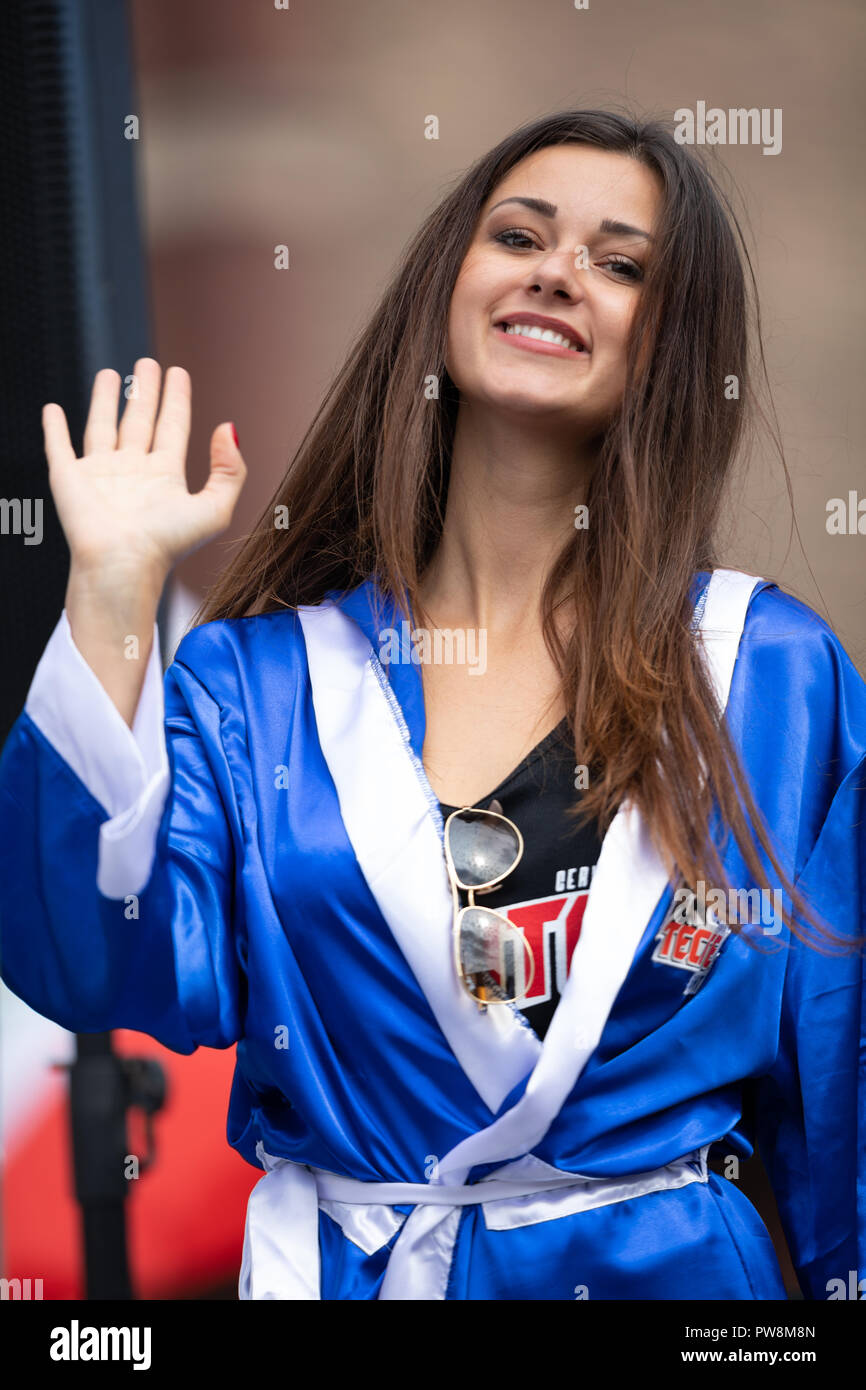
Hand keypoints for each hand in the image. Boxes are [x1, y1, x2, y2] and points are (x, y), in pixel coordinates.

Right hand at [43, 358, 246, 585]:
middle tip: (148, 362)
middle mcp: (133, 472)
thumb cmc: (167, 544)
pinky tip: (52, 409)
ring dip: (105, 400)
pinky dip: (54, 428)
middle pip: (140, 421)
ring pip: (103, 427)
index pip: (173, 427)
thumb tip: (228, 426)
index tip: (178, 372)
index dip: (177, 399)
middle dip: (144, 391)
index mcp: (165, 477)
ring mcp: (100, 474)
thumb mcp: (215, 509)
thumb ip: (229, 470)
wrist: (122, 564)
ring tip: (109, 373)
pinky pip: (59, 447)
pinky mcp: (69, 478)